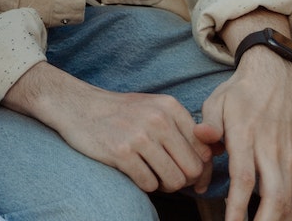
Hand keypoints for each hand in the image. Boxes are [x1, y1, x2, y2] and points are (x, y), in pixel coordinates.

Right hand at [3, 62, 211, 193]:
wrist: (76, 106)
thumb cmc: (120, 112)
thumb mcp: (154, 108)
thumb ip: (183, 128)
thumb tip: (214, 157)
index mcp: (170, 107)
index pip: (204, 150)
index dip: (200, 169)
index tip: (190, 176)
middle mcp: (158, 119)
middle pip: (192, 169)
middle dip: (183, 180)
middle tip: (168, 177)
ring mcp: (139, 136)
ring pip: (174, 180)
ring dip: (165, 185)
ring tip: (151, 175)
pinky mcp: (121, 153)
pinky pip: (149, 184)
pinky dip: (145, 185)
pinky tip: (134, 172)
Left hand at [198, 49, 291, 220]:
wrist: (275, 77)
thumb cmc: (240, 93)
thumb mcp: (216, 101)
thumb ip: (208, 125)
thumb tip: (202, 141)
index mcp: (246, 136)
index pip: (244, 180)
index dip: (238, 207)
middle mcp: (271, 149)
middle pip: (273, 197)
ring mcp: (289, 156)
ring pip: (290, 199)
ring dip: (277, 220)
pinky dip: (291, 211)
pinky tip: (277, 219)